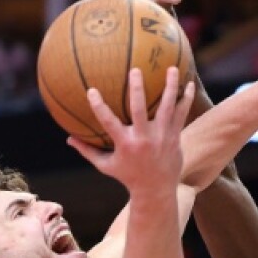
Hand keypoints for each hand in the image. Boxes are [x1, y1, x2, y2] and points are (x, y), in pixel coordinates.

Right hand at [68, 68, 194, 194]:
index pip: (108, 123)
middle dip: (137, 89)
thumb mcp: (106, 166)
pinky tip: (189, 84)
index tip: (91, 91)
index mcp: (125, 144)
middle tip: (135, 70)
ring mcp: (161, 136)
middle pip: (139, 110)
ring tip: (171, 68)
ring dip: (170, 87)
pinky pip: (181, 114)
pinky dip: (186, 99)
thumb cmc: (128, 176)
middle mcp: (144, 138)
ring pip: (167, 108)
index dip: (99, 107)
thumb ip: (87, 151)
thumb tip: (68, 139)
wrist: (156, 189)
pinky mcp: (174, 136)